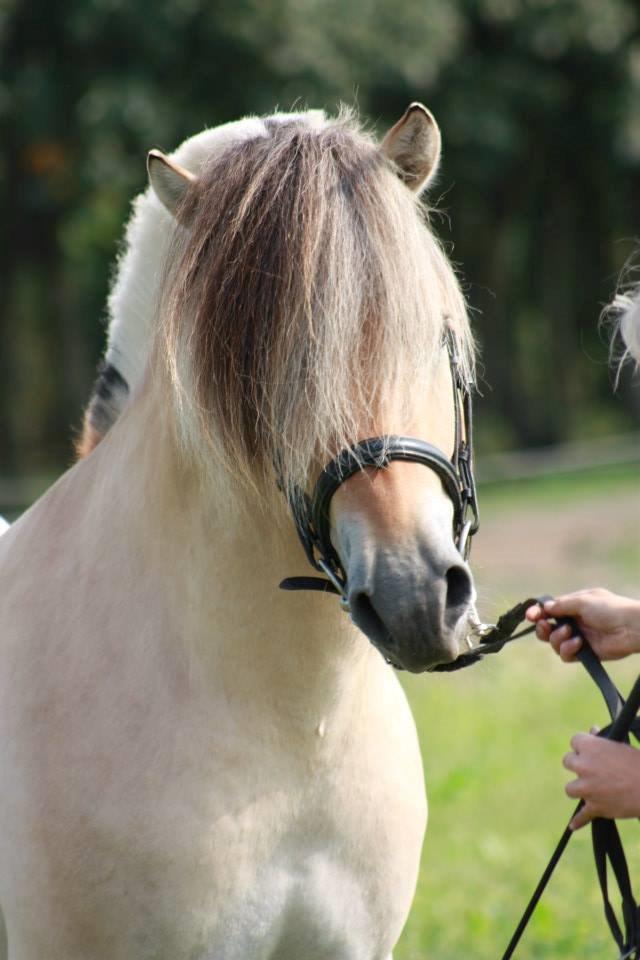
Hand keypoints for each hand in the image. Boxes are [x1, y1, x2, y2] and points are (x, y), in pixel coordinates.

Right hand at [525, 589, 639, 661]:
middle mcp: (574, 622)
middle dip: (543, 629)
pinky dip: (568, 649)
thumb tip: (544, 608)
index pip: (549, 609)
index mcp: (574, 606)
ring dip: (558, 639)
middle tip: (545, 627)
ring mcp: (578, 637)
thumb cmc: (610, 609)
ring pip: (554, 643)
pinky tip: (578, 644)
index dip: (537, 612)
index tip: (530, 616)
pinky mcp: (584, 653)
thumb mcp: (583, 601)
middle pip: (547, 628)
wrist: (630, 628)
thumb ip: (561, 605)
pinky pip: (566, 655)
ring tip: (570, 634)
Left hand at [563, 732, 639, 828]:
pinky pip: (582, 816)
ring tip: (589, 789)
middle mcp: (583, 765)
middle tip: (591, 769)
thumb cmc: (638, 763)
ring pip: (570, 788)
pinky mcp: (594, 807)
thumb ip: (602, 740)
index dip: (583, 746)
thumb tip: (592, 730)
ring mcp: (587, 788)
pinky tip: (573, 825)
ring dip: (579, 789)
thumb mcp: (620, 745)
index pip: (575, 741)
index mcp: (590, 747)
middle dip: (578, 764)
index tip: (589, 750)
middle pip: (568, 762)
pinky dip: (578, 821)